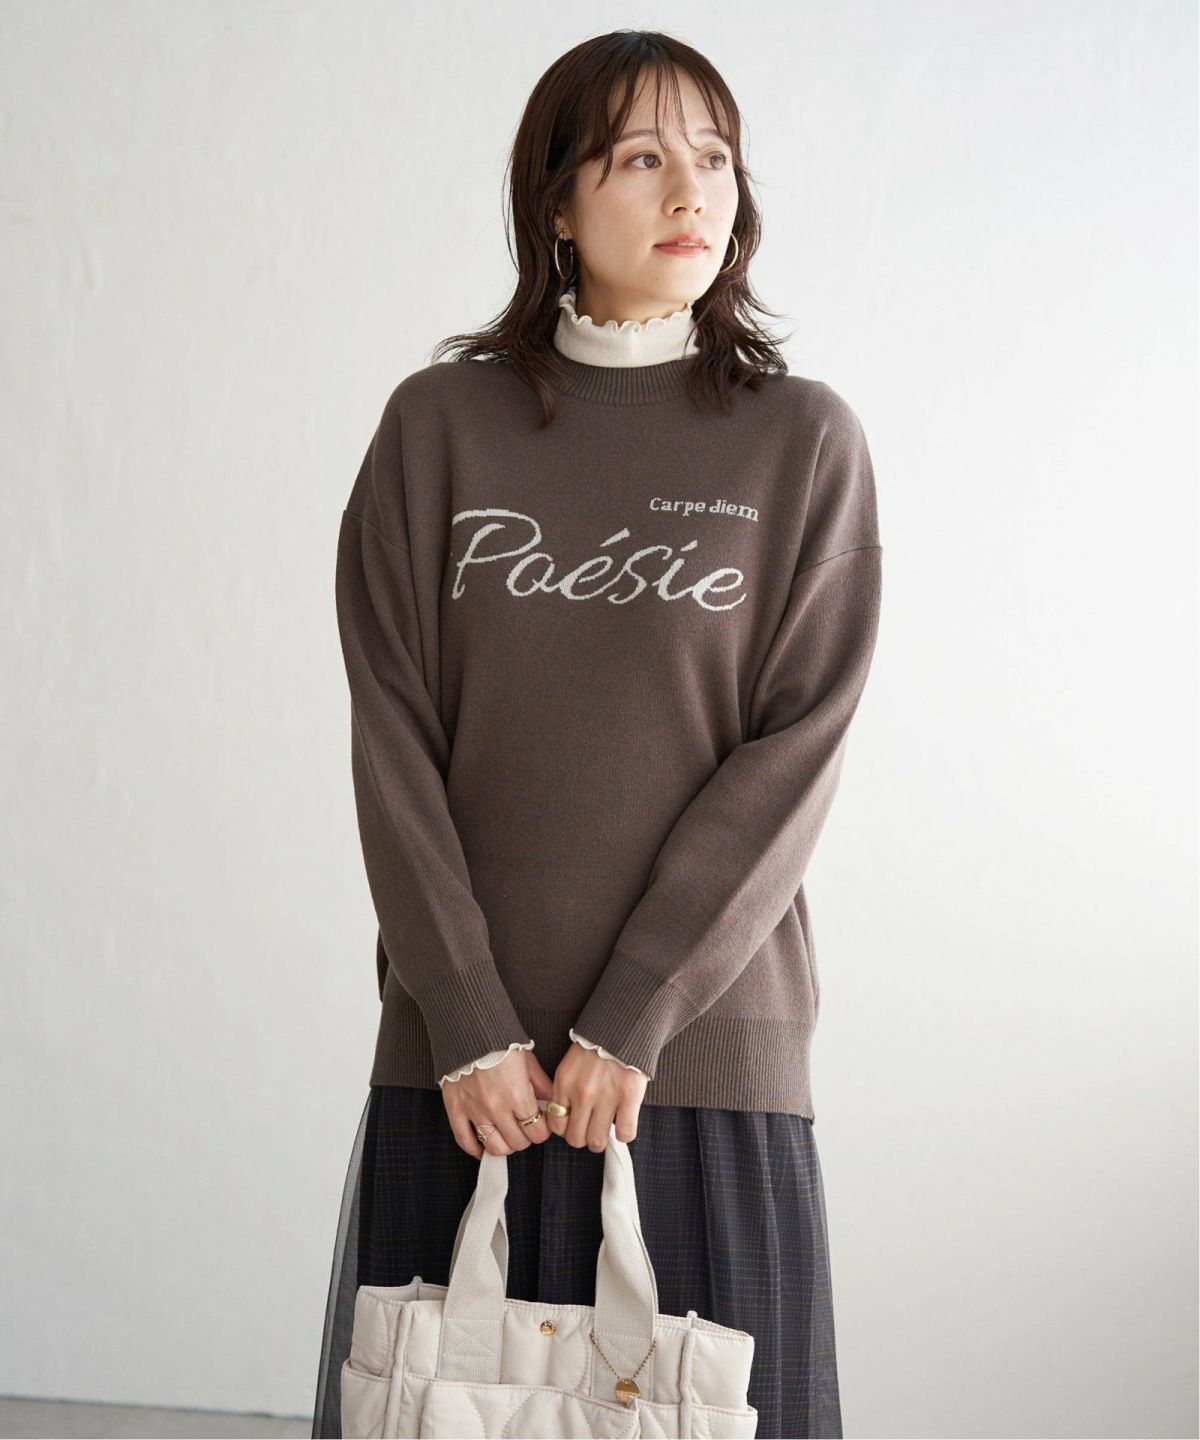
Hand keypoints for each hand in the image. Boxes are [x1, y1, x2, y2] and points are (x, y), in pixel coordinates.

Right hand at [441, 1047, 555, 1157]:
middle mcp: (497, 1107)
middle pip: (518, 1143)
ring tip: (507, 1135)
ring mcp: (474, 1111)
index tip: (539, 1125)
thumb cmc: (500, 1043)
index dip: (542, 1131)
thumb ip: (542, 1085)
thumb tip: (551, 1104)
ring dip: (505, 1145)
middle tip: (524, 1128)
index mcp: (518, 1095)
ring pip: (494, 1147)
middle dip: (525, 1138)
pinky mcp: (455, 1109)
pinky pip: (464, 1140)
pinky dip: (476, 1150)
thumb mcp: (528, 1061)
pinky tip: (483, 1148)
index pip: (537, 1133)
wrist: (468, 1029)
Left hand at [543, 1041, 648, 1151]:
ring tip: (606, 1127)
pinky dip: (624, 1134)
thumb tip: (565, 1120)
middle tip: (591, 1128)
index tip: (575, 1124)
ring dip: (601, 1140)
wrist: (622, 1027)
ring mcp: (606, 1097)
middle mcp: (582, 1094)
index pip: (556, 1126)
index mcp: (564, 1084)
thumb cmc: (595, 1047)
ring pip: (597, 1142)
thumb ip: (565, 1092)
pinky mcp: (629, 1098)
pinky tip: (624, 1123)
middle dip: (583, 1137)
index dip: (566, 1129)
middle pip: (575, 1139)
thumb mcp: (569, 1066)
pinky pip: (625, 1133)